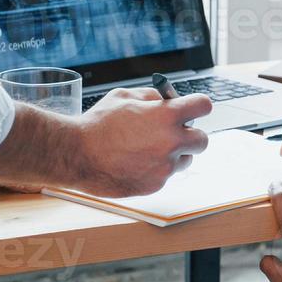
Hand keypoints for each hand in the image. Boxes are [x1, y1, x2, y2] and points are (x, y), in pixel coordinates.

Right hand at [74, 87, 211, 195]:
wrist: (78, 155)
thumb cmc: (98, 124)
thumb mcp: (124, 97)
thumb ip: (151, 97)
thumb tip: (166, 100)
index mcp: (166, 116)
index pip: (203, 106)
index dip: (198, 106)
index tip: (193, 108)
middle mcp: (171, 141)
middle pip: (202, 140)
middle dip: (191, 135)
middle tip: (176, 133)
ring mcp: (165, 166)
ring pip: (185, 160)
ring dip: (175, 154)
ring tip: (149, 149)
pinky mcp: (155, 184)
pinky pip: (165, 175)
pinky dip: (156, 169)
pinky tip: (136, 163)